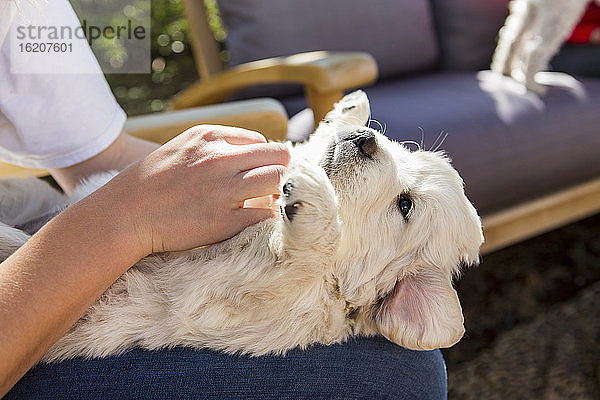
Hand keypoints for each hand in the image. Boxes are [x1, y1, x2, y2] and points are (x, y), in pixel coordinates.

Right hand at [87, 125, 289, 253]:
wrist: (124, 215)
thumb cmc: (151, 183)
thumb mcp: (182, 148)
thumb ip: (215, 148)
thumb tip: (250, 157)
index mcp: (210, 137)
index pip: (260, 142)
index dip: (261, 161)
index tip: (254, 174)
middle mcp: (220, 158)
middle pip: (278, 156)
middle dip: (279, 172)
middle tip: (269, 188)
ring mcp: (224, 190)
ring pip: (277, 181)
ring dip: (276, 193)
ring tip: (263, 203)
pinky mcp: (225, 220)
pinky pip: (266, 215)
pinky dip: (267, 218)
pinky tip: (254, 220)